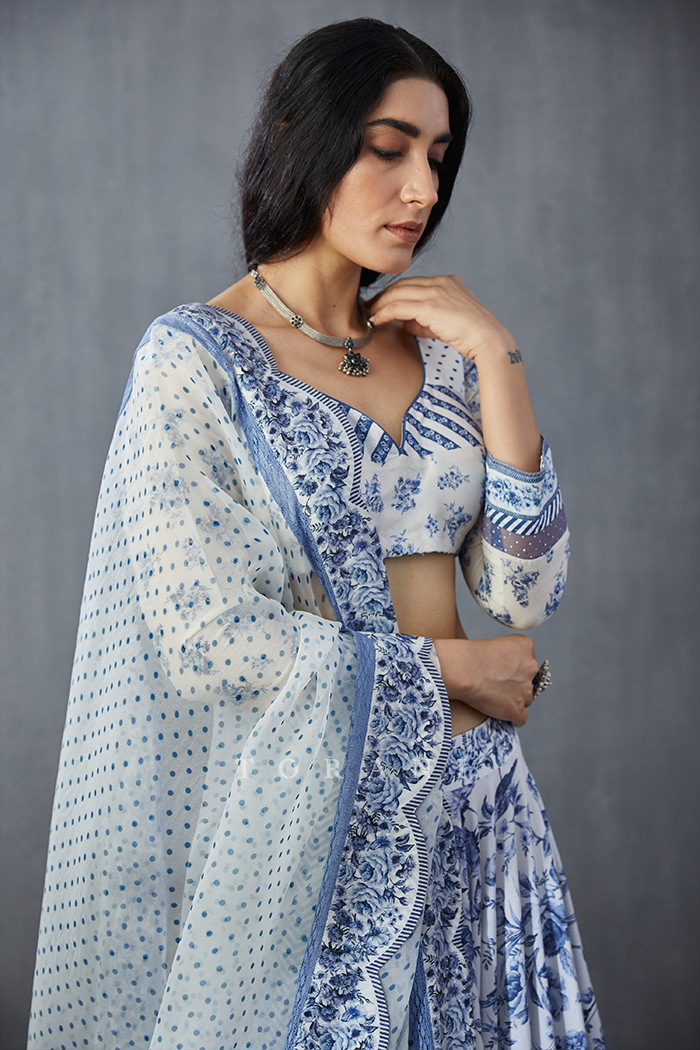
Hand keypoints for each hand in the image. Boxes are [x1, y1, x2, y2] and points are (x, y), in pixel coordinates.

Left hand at [367, 274, 517, 362]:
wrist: (487, 339)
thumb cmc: (469, 335)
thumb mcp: (444, 322)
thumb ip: (424, 320)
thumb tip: (404, 323)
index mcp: (447, 281)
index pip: (412, 283)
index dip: (394, 293)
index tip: (381, 303)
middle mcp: (440, 281)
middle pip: (402, 284)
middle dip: (383, 296)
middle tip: (369, 308)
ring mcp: (435, 291)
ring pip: (397, 293)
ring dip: (380, 304)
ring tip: (369, 316)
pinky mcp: (430, 305)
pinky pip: (399, 306)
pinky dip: (384, 312)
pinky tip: (376, 321)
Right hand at [433, 635, 539, 726]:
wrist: (464, 670)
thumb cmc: (470, 655)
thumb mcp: (494, 644)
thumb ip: (506, 655)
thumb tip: (504, 669)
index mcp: (525, 646)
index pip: (526, 660)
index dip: (513, 668)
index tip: (500, 671)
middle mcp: (530, 667)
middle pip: (528, 680)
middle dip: (516, 684)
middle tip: (497, 685)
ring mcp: (525, 690)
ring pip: (525, 699)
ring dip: (513, 700)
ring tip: (494, 699)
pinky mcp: (517, 709)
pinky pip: (521, 718)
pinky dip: (512, 718)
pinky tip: (502, 716)